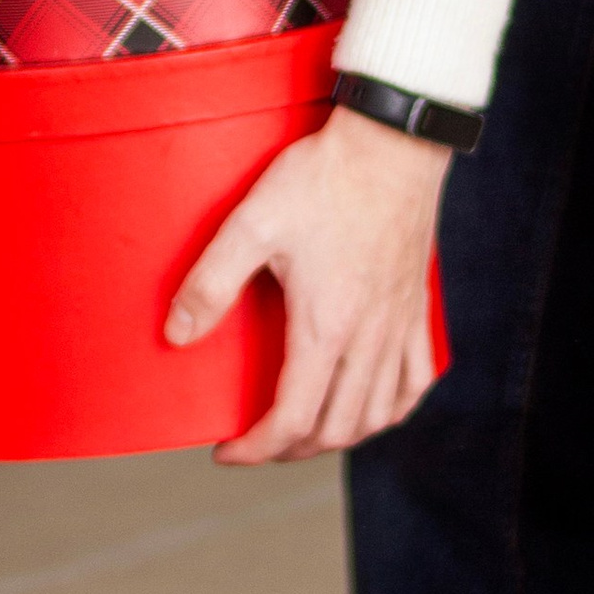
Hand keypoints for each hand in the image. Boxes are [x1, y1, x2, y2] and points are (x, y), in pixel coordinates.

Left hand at [171, 107, 447, 464]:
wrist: (392, 143)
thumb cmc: (323, 179)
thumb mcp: (252, 224)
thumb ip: (211, 283)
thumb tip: (176, 334)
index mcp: (325, 328)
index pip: (292, 420)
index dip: (255, 449)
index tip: (226, 450)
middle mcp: (368, 338)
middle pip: (335, 429)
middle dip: (290, 449)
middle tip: (256, 440)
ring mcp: (399, 326)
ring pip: (378, 415)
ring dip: (338, 436)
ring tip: (304, 431)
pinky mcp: (417, 308)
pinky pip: (416, 381)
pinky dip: (392, 408)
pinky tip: (372, 406)